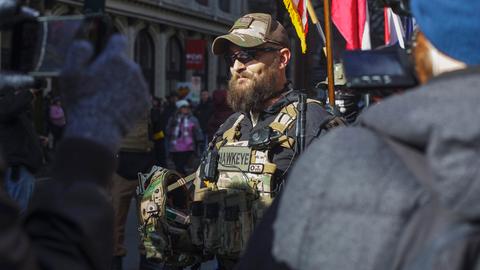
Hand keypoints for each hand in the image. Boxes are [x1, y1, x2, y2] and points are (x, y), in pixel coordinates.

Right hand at [61, 35, 148, 150]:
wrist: (97, 130)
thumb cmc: (81, 101)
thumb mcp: (70, 72)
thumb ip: (78, 51)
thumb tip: (88, 44)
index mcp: (114, 58)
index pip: (118, 40)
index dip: (111, 45)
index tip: (104, 52)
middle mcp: (132, 68)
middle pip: (124, 63)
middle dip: (114, 70)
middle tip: (98, 85)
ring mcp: (141, 86)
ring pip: (131, 79)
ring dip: (122, 85)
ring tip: (105, 99)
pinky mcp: (145, 102)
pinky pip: (137, 95)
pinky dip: (128, 99)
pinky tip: (115, 108)